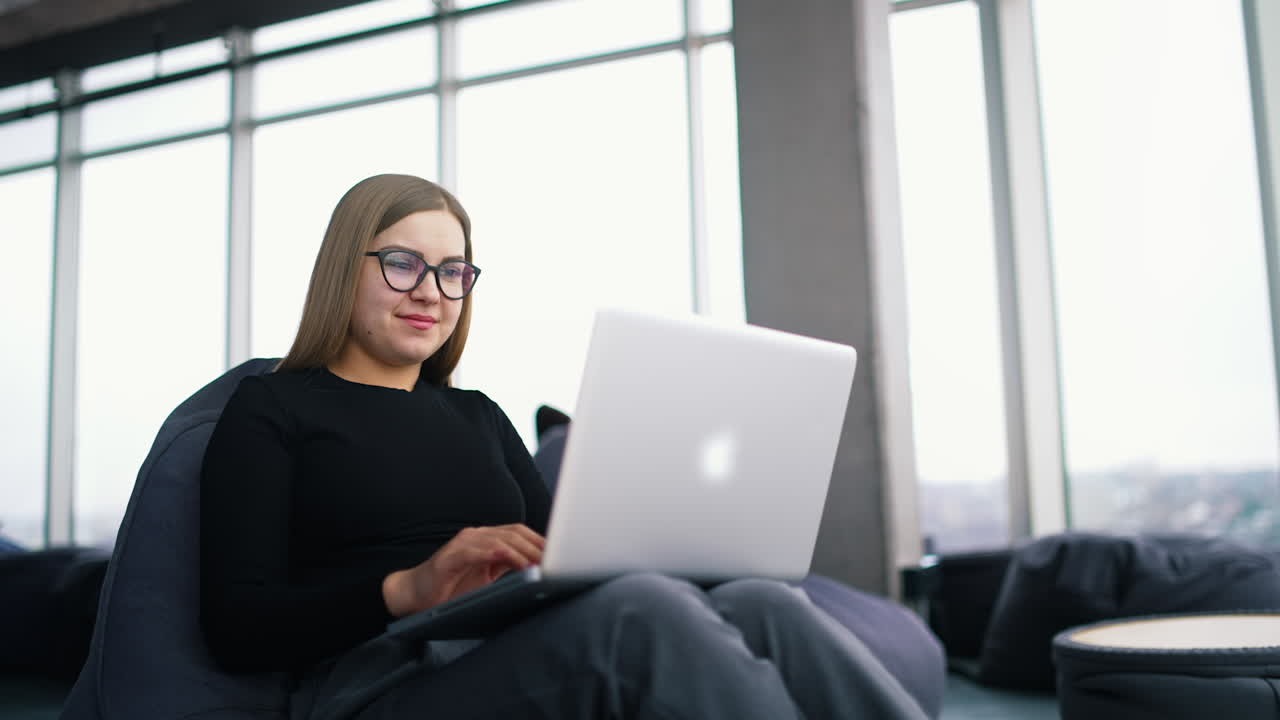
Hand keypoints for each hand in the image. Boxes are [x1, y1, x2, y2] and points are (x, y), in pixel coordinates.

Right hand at [382, 524, 544, 616]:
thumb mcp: (487, 577)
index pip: (519, 533)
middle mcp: (476, 535)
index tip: (561, 553)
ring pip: (500, 539)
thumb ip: (508, 567)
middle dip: (537, 546)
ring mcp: (463, 542)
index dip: (540, 541)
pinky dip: (499, 553)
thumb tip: (538, 568)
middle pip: (514, 532)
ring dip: (523, 550)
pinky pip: (479, 550)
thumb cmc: (451, 588)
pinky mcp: (451, 555)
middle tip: (555, 560)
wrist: (414, 596)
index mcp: (486, 539)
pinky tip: (514, 560)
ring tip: (540, 562)